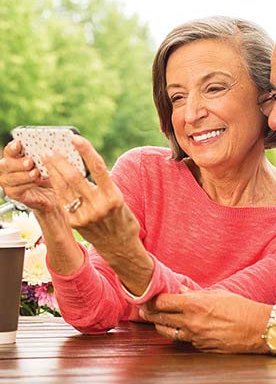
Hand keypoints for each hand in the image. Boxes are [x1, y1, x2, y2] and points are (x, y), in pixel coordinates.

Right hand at [0, 140, 57, 211]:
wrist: (58, 191)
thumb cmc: (52, 173)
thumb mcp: (51, 161)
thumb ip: (45, 154)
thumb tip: (49, 147)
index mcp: (15, 156)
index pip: (10, 150)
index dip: (13, 147)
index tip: (19, 144)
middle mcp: (9, 168)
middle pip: (6, 164)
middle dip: (18, 163)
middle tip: (30, 162)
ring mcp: (9, 181)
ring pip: (10, 177)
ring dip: (24, 175)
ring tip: (36, 173)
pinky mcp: (14, 193)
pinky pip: (16, 189)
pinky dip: (26, 185)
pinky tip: (36, 182)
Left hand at [42, 136, 152, 292]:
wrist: (120, 246)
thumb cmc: (121, 217)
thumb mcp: (119, 198)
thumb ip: (104, 184)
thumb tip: (84, 164)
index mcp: (113, 197)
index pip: (98, 167)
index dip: (85, 150)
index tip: (75, 138)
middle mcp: (99, 206)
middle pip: (75, 177)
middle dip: (60, 161)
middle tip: (50, 150)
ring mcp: (85, 216)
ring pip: (65, 188)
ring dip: (53, 172)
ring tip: (47, 160)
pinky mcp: (75, 223)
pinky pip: (63, 200)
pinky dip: (57, 187)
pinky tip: (52, 178)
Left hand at [140, 289, 271, 353]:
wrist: (258, 330)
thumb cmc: (241, 309)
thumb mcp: (218, 295)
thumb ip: (196, 294)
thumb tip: (181, 291)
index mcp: (194, 305)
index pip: (162, 302)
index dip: (152, 299)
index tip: (147, 296)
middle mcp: (191, 322)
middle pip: (159, 318)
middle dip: (150, 313)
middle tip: (145, 308)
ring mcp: (195, 338)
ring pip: (167, 333)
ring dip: (161, 325)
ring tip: (159, 319)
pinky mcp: (201, 348)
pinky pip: (184, 340)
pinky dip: (181, 334)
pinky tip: (182, 328)